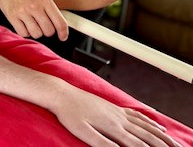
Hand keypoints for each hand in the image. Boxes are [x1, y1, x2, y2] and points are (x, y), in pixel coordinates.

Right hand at [0, 0, 68, 40]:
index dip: (63, 33)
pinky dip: (24, 31)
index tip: (62, 38)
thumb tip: (58, 28)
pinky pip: (23, 33)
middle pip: (48, 31)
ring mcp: (23, 11)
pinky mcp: (11, 15)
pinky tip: (22, 24)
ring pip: (36, 34)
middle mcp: (35, 6)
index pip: (60, 23)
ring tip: (31, 24)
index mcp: (46, 0)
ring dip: (35, 32)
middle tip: (41, 26)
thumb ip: (48, 9)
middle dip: (46, 31)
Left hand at [52, 87, 182, 146]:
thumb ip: (103, 144)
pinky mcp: (114, 107)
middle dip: (165, 146)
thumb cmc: (69, 115)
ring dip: (162, 136)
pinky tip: (157, 124)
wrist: (61, 94)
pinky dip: (150, 122)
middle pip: (148, 136)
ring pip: (146, 126)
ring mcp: (118, 112)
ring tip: (174, 143)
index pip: (139, 146)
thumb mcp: (83, 133)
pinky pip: (137, 115)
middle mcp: (119, 120)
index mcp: (113, 128)